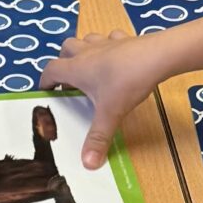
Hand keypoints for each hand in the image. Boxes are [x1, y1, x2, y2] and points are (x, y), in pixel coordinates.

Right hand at [40, 29, 171, 167]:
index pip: (50, 70)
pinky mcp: (125, 39)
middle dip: (64, 62)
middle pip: (66, 49)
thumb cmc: (127, 82)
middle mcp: (87, 52)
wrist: (157, 56)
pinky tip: (116, 57)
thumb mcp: (110, 114)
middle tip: (70, 80)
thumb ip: (98, 138)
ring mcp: (106, 43)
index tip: (48, 93)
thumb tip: (88, 163)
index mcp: (76, 68)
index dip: (46, 81)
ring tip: (90, 68)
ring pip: (86, 40)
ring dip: (84, 51)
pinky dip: (109, 47)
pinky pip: (111, 39)